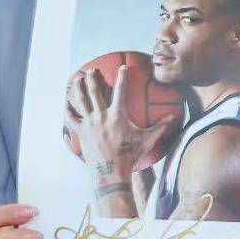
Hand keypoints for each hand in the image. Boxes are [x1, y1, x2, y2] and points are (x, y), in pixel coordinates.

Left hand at [64, 66, 178, 186]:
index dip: (122, 76)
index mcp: (117, 115)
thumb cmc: (130, 155)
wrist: (111, 171)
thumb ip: (160, 127)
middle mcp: (101, 116)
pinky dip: (67, 109)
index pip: (121, 90)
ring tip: (77, 79)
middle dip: (93, 78)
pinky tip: (66, 103)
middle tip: (92, 70)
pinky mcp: (81, 132)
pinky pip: (71, 118)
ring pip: (81, 101)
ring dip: (78, 88)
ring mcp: (89, 123)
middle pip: (95, 91)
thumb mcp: (147, 140)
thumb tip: (174, 117)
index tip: (123, 67)